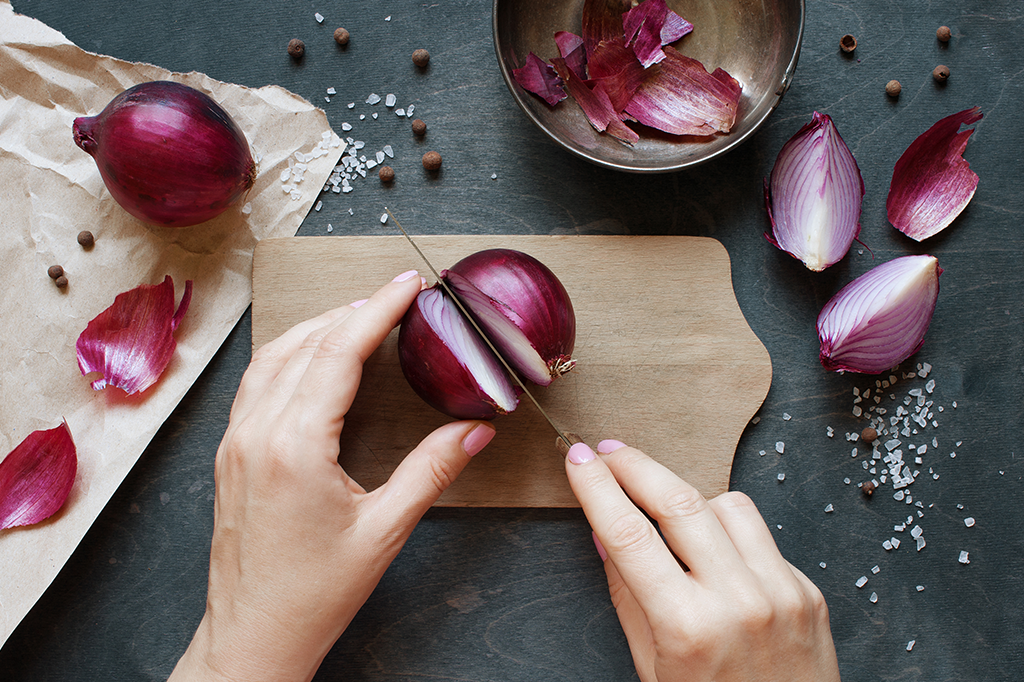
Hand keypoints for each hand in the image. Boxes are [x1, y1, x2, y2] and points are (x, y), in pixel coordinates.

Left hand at [169, 270, 495, 681]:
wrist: (253, 635)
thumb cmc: (313, 593)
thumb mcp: (385, 531)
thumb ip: (432, 471)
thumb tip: (475, 431)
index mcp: (295, 446)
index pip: (340, 352)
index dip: (379, 310)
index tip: (408, 284)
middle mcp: (257, 432)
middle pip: (307, 343)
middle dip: (354, 311)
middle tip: (397, 296)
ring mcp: (236, 440)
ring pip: (275, 356)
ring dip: (318, 327)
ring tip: (360, 316)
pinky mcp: (230, 452)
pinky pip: (257, 381)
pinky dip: (290, 353)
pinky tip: (313, 357)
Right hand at [564, 440, 840, 681]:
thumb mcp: (652, 667)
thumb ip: (627, 595)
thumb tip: (604, 531)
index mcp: (689, 628)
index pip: (629, 534)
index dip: (596, 487)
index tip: (577, 458)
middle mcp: (740, 602)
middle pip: (679, 501)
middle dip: (636, 466)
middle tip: (608, 451)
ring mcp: (782, 592)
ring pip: (728, 504)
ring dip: (689, 498)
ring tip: (664, 510)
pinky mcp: (808, 591)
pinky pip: (761, 536)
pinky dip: (730, 532)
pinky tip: (713, 552)